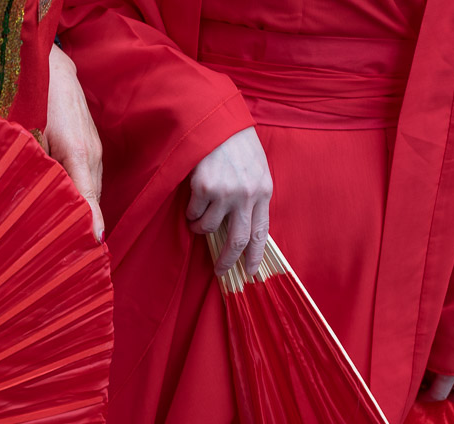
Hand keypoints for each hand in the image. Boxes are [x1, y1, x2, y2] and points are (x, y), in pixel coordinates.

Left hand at [43, 44, 104, 242]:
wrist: (50, 65)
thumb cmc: (35, 97)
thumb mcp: (29, 134)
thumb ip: (34, 167)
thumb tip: (35, 199)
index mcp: (78, 154)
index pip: (87, 203)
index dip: (85, 230)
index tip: (81, 255)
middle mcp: (93, 156)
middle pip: (91, 203)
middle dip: (80, 228)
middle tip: (64, 257)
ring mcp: (96, 151)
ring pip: (90, 192)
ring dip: (81, 213)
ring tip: (66, 241)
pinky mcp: (92, 147)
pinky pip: (88, 180)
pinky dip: (80, 198)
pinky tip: (67, 211)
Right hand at [187, 127, 272, 275]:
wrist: (217, 122)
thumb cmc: (236, 146)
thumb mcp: (255, 171)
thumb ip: (253, 197)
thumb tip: (244, 229)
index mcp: (263, 191)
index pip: (260, 232)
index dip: (254, 255)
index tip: (248, 272)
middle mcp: (247, 195)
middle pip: (237, 240)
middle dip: (226, 261)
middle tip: (219, 271)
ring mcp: (225, 192)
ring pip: (208, 228)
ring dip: (199, 228)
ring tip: (196, 219)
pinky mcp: (204, 188)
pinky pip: (193, 213)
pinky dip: (190, 212)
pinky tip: (192, 198)